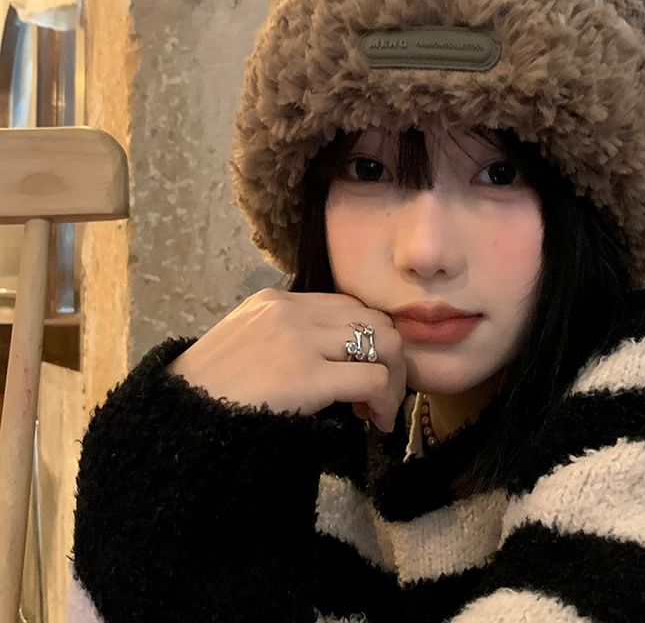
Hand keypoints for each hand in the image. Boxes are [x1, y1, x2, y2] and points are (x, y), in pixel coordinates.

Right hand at [166, 288, 406, 431]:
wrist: (172, 419)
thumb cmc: (206, 393)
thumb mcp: (245, 345)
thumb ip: (287, 339)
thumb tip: (336, 359)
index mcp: (276, 300)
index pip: (348, 306)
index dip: (367, 341)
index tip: (360, 375)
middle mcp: (291, 310)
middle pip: (373, 319)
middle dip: (389, 358)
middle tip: (377, 396)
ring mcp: (299, 339)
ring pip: (385, 342)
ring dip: (393, 379)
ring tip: (378, 411)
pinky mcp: (305, 375)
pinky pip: (373, 378)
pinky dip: (385, 401)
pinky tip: (373, 422)